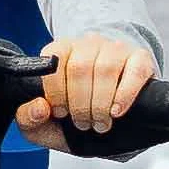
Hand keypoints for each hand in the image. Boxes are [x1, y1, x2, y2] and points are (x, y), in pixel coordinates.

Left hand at [19, 35, 155, 139]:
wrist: (115, 115)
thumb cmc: (77, 114)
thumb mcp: (46, 123)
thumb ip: (29, 119)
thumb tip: (40, 107)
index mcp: (61, 51)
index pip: (53, 63)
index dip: (56, 93)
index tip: (61, 113)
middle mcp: (88, 44)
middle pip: (80, 68)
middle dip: (80, 105)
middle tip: (84, 124)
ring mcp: (116, 49)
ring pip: (106, 69)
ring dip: (101, 104)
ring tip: (100, 123)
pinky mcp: (140, 59)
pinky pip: (134, 71)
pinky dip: (125, 95)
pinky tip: (117, 111)